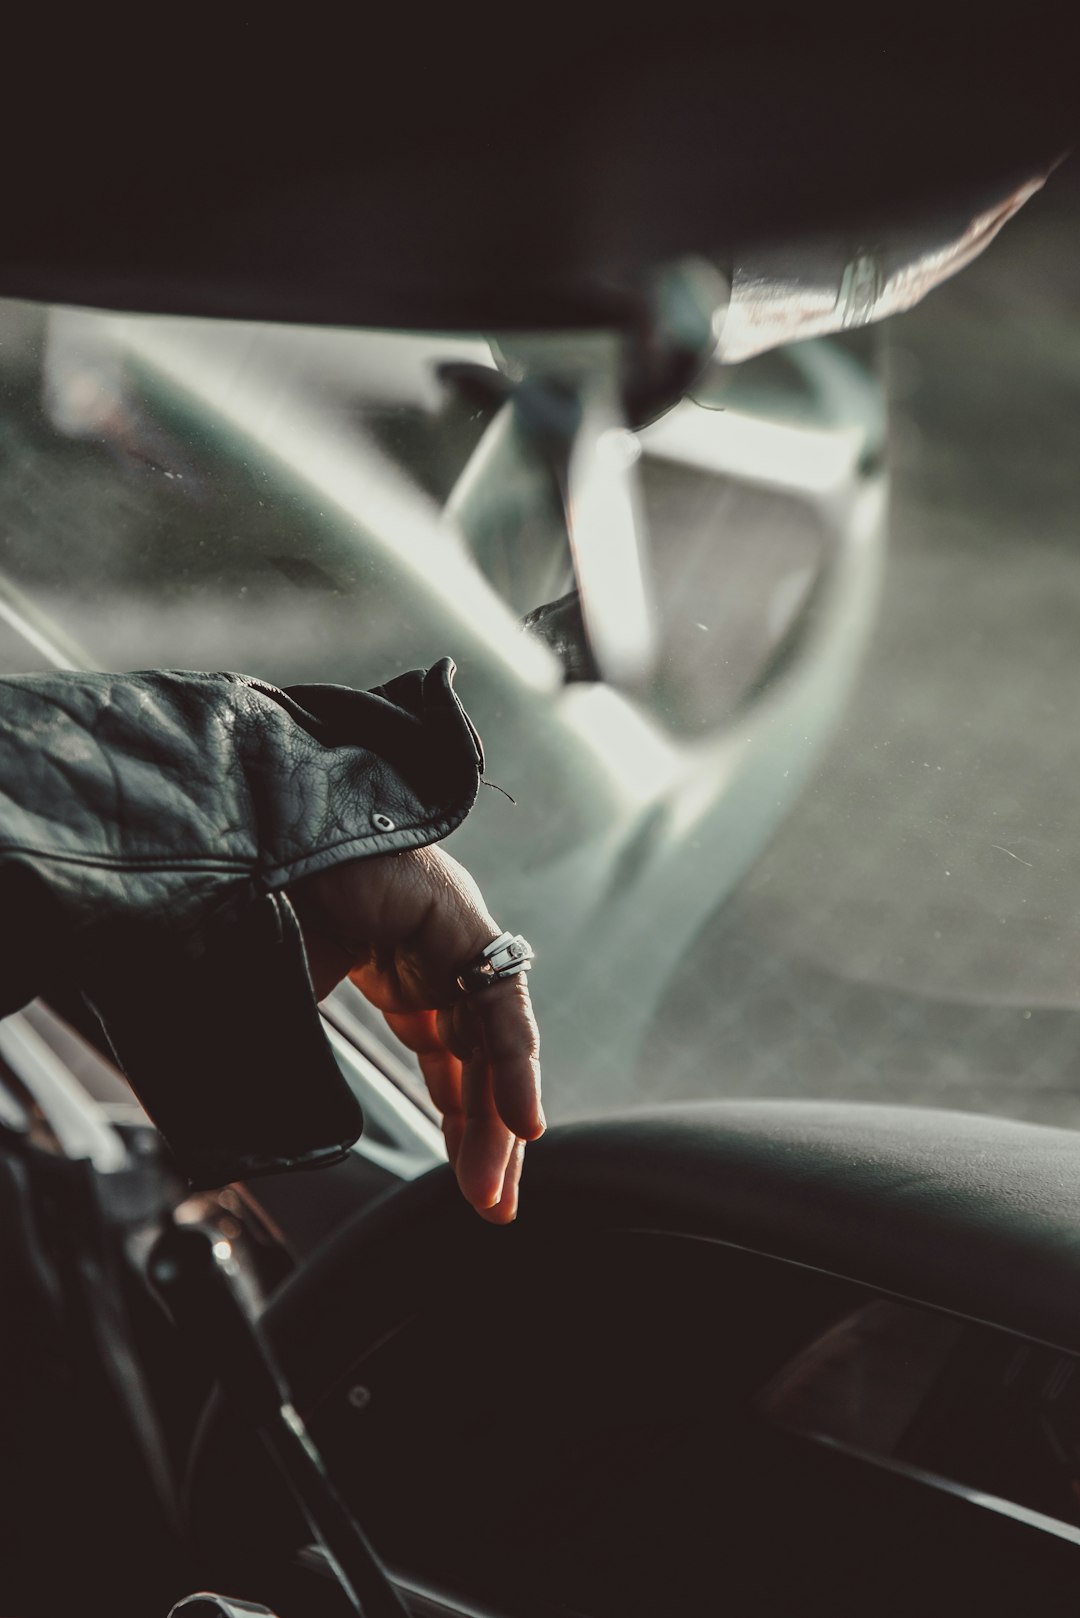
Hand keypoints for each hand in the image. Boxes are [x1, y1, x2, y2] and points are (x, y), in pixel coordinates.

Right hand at [288, 846, 543, 1222]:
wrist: (247, 836)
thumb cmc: (255, 906)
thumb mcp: (281, 1004)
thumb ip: (290, 1059)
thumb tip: (263, 1135)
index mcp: (400, 971)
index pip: (450, 1061)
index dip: (462, 1125)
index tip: (468, 1188)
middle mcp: (437, 958)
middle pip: (481, 1061)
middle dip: (488, 1138)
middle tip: (492, 1206)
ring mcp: (452, 938)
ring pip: (492, 1045)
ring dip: (497, 1121)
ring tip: (495, 1189)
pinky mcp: (458, 919)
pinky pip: (499, 1004)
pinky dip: (512, 1066)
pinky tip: (522, 1125)